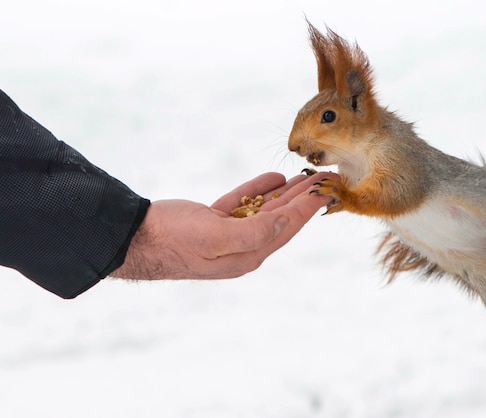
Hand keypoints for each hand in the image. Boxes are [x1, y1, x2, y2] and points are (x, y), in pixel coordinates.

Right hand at [111, 171, 336, 280]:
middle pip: (282, 218)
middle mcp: (243, 247)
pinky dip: (259, 190)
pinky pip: (243, 204)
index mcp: (248, 254)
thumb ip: (255, 232)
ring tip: (306, 177)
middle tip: (326, 179)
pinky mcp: (214, 221)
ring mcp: (228, 234)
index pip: (287, 227)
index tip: (329, 190)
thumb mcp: (216, 238)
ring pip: (265, 210)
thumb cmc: (174, 241)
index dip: (309, 207)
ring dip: (286, 193)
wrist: (134, 238)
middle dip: (305, 198)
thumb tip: (286, 221)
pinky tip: (274, 179)